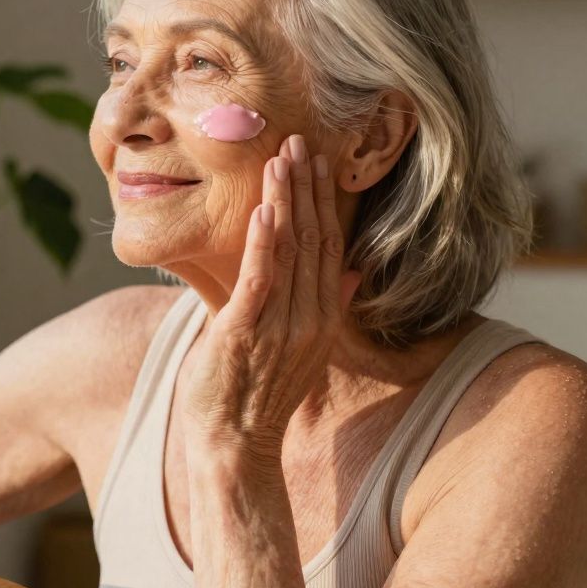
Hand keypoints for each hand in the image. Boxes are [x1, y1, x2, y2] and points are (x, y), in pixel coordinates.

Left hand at [187, 134, 360, 455]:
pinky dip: (262, 245)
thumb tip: (352, 270)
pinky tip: (262, 211)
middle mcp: (309, 319)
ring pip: (289, 251)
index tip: (318, 162)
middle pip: (314, 239)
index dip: (324, 202)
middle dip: (307, 188)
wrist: (234, 447)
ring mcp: (280, 326)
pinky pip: (260, 280)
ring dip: (286, 202)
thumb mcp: (301, 349)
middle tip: (300, 141)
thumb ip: (325, 305)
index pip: (329, 247)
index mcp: (322, 318)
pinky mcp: (246, 334)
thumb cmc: (256, 396)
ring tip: (282, 159)